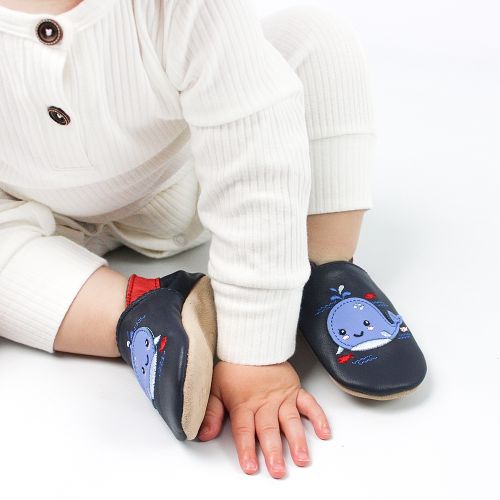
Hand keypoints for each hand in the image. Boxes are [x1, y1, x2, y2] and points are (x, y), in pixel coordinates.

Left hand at [196, 360, 331, 478]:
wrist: (252, 343)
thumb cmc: (234, 367)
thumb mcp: (215, 387)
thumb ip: (211, 412)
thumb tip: (203, 434)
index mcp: (244, 403)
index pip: (244, 429)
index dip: (247, 449)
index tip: (250, 466)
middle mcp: (264, 402)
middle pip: (269, 429)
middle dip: (274, 452)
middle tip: (278, 470)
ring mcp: (282, 397)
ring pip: (290, 420)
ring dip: (297, 440)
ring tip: (302, 458)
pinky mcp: (295, 390)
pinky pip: (309, 404)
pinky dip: (318, 417)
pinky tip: (323, 432)